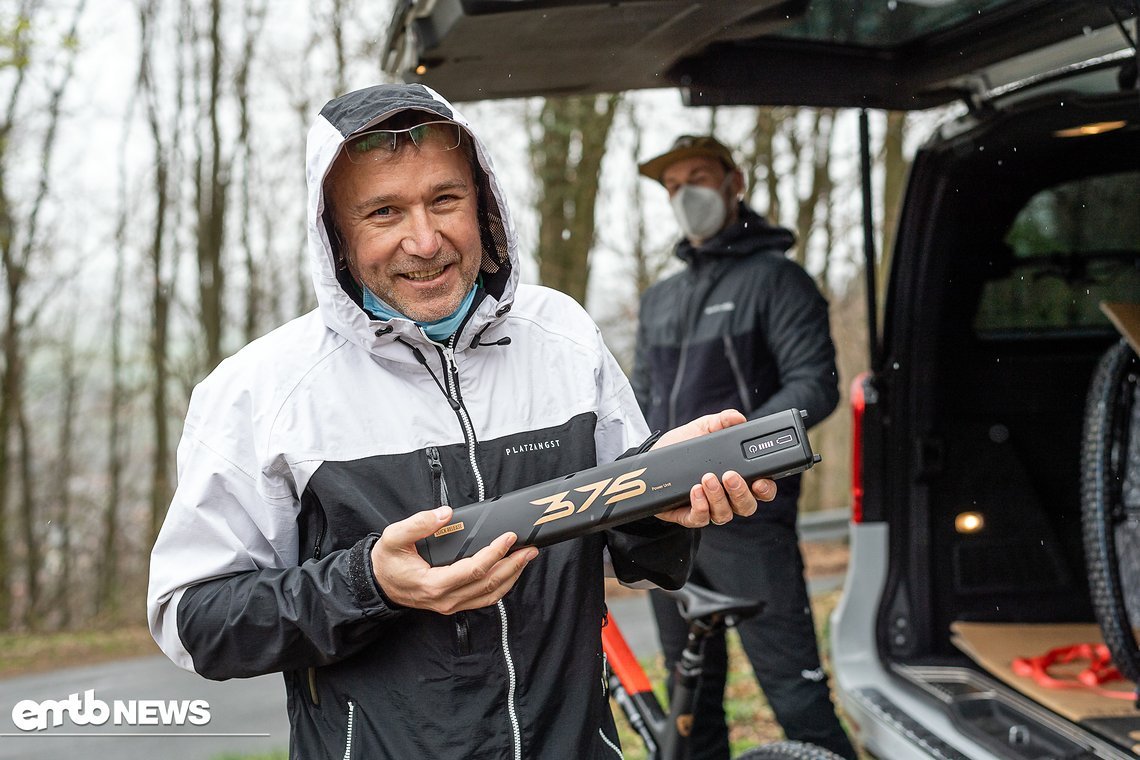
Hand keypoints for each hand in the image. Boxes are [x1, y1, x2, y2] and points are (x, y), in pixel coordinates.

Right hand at [371, 506, 538, 613]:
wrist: (377, 584)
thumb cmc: (387, 561)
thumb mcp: (394, 537)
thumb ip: (418, 524)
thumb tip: (444, 514)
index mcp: (434, 583)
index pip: (474, 570)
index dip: (495, 553)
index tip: (509, 537)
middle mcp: (446, 599)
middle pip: (489, 584)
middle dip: (513, 565)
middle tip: (530, 548)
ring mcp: (451, 604)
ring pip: (491, 595)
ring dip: (512, 576)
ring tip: (525, 558)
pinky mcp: (453, 604)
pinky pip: (484, 599)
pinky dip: (501, 586)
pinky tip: (509, 571)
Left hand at [651, 409, 777, 527]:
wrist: (652, 457)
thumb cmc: (682, 445)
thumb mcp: (702, 429)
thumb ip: (721, 421)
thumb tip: (738, 418)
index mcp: (738, 476)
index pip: (761, 489)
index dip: (766, 489)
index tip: (760, 481)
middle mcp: (727, 497)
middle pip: (746, 506)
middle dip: (741, 493)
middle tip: (729, 476)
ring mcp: (709, 508)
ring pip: (724, 514)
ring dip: (718, 497)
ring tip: (706, 478)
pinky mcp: (689, 515)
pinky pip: (700, 519)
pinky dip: (700, 507)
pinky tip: (695, 490)